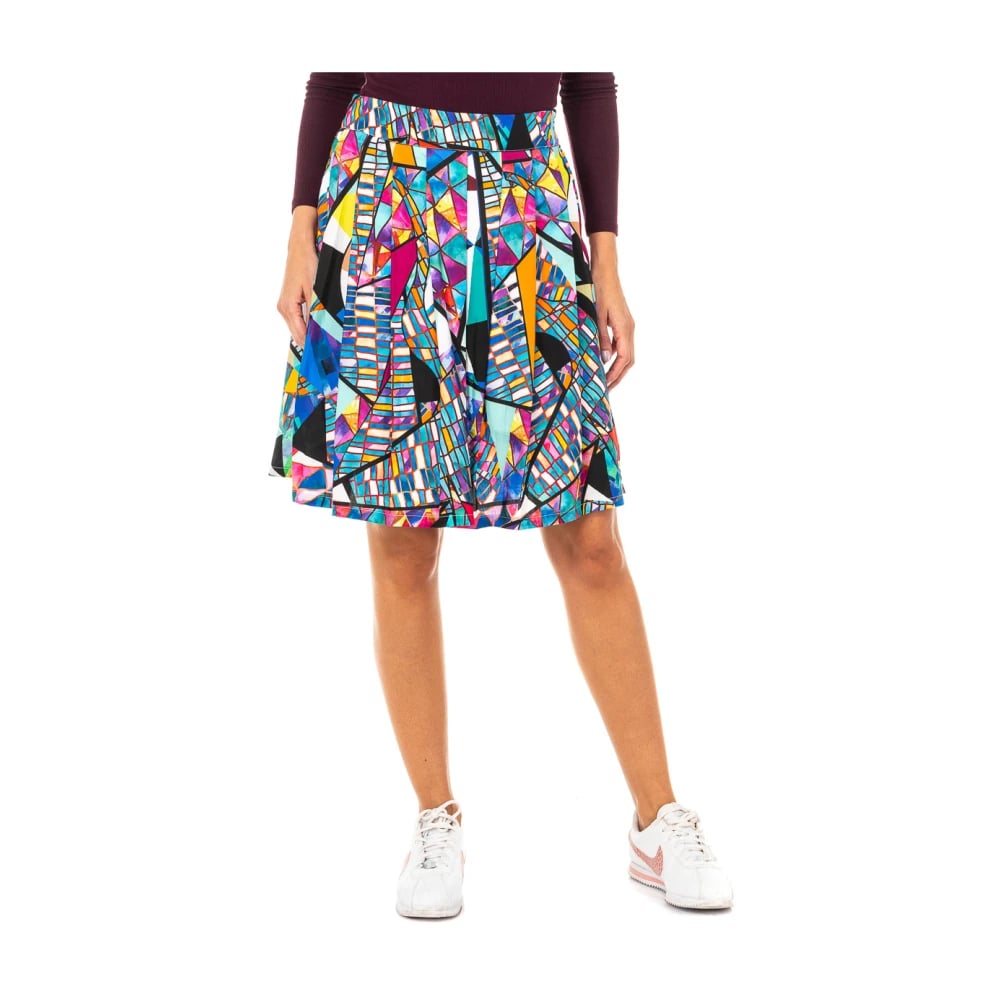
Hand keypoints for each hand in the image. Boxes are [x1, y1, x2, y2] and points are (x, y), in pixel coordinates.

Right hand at [277, 207, 319, 347]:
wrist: (300, 247)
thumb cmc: (308, 265)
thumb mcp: (315, 290)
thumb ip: (316, 312)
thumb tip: (320, 332)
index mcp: (288, 308)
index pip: (300, 335)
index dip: (312, 347)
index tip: (324, 357)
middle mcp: (283, 309)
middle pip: (298, 334)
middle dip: (312, 343)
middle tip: (329, 354)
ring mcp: (284, 306)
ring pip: (298, 327)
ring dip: (310, 335)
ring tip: (326, 344)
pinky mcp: (289, 301)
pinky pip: (298, 319)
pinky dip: (307, 325)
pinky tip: (318, 329)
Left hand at [589, 233, 634, 389]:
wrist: (605, 271)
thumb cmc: (600, 290)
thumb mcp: (597, 316)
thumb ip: (602, 339)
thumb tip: (606, 360)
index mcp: (625, 329)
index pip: (624, 359)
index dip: (616, 375)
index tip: (607, 386)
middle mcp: (630, 329)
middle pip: (629, 360)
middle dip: (619, 375)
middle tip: (607, 388)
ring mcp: (628, 326)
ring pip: (627, 353)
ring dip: (618, 368)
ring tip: (607, 379)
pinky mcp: (623, 323)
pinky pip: (623, 345)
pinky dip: (617, 356)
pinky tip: (607, 361)